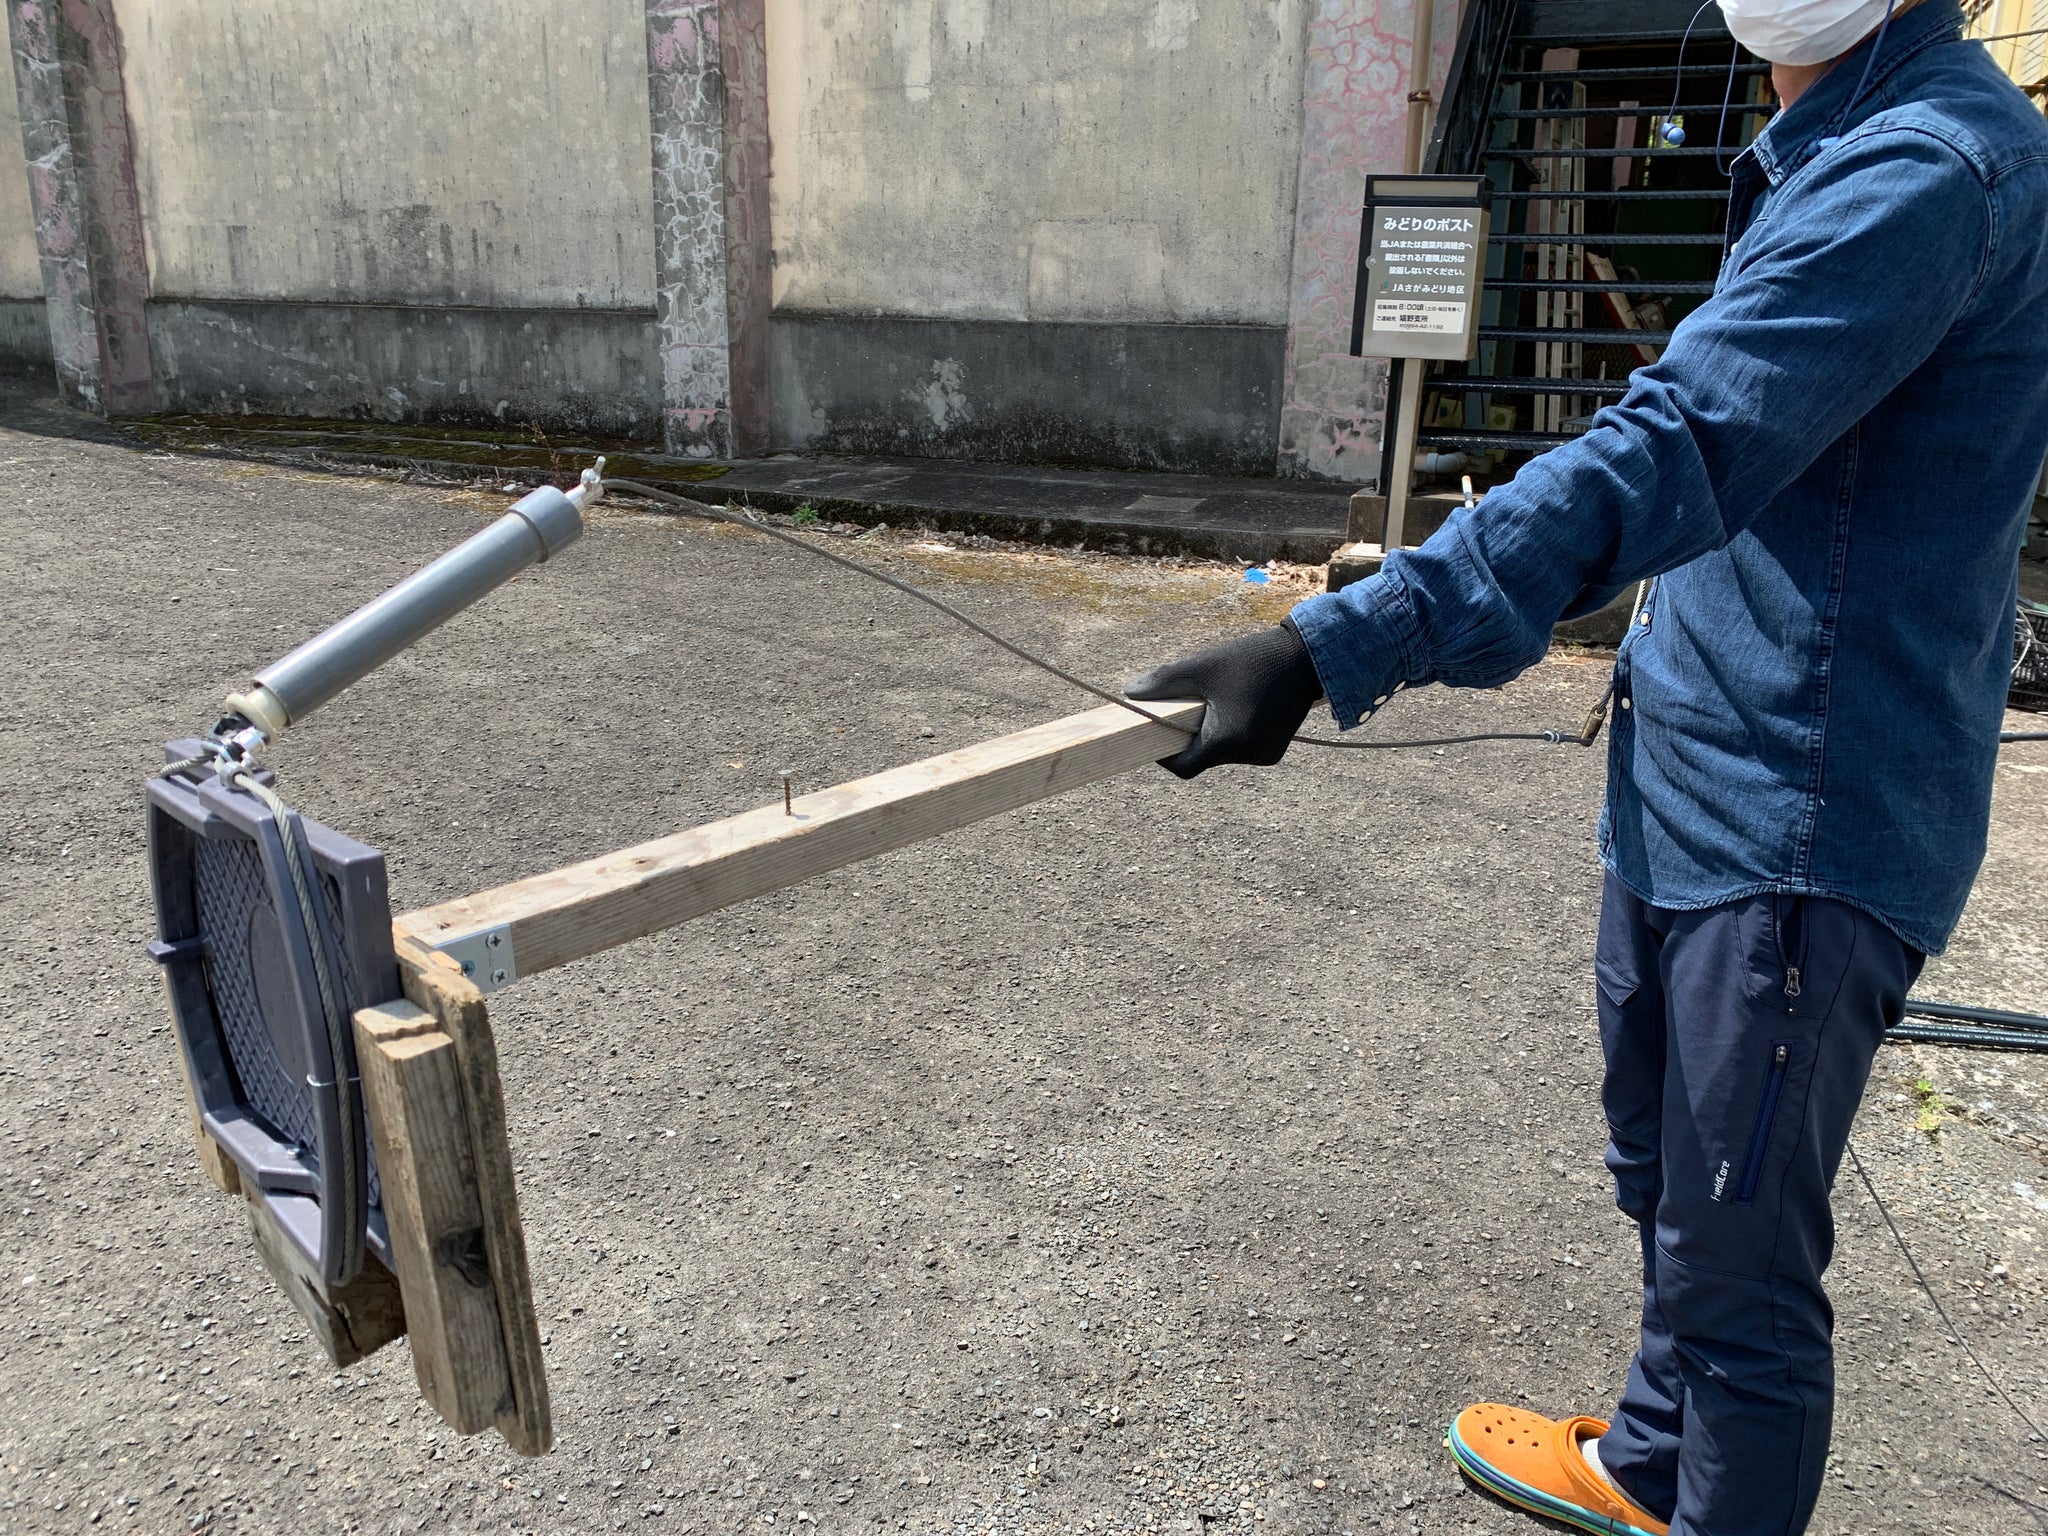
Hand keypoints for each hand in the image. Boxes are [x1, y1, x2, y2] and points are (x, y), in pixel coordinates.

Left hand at [1125, 620, 1322, 779]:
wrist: (1305, 658)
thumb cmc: (1252, 660)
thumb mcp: (1203, 667)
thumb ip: (1164, 681)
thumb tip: (1131, 692)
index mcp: (1229, 740)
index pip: (1184, 768)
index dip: (1165, 756)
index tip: (1157, 734)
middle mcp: (1249, 755)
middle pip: (1203, 759)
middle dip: (1190, 739)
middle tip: (1187, 709)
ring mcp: (1264, 755)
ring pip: (1222, 755)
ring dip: (1212, 736)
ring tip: (1217, 704)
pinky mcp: (1274, 751)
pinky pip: (1241, 751)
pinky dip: (1232, 736)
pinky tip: (1238, 709)